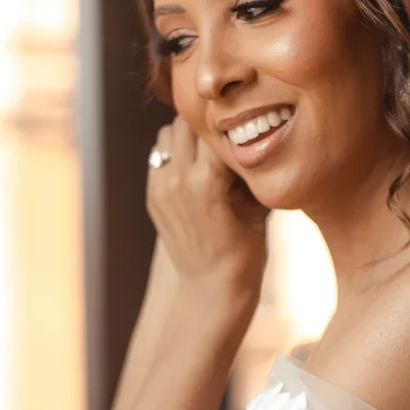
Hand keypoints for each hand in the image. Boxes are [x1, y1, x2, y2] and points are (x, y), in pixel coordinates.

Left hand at [146, 115, 270, 296]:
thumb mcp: (257, 204)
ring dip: (185, 136)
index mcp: (208, 178)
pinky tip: (192, 169)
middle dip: (207, 124)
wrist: (213, 288)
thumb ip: (249, 168)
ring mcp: (161, 188)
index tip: (243, 121)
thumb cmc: (247, 250)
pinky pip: (158, 157)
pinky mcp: (153, 197)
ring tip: (205, 151)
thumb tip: (250, 134)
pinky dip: (173, 155)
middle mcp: (179, 179)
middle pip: (187, 121)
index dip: (232, 120)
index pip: (216, 124)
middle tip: (224, 133)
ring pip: (167, 134)